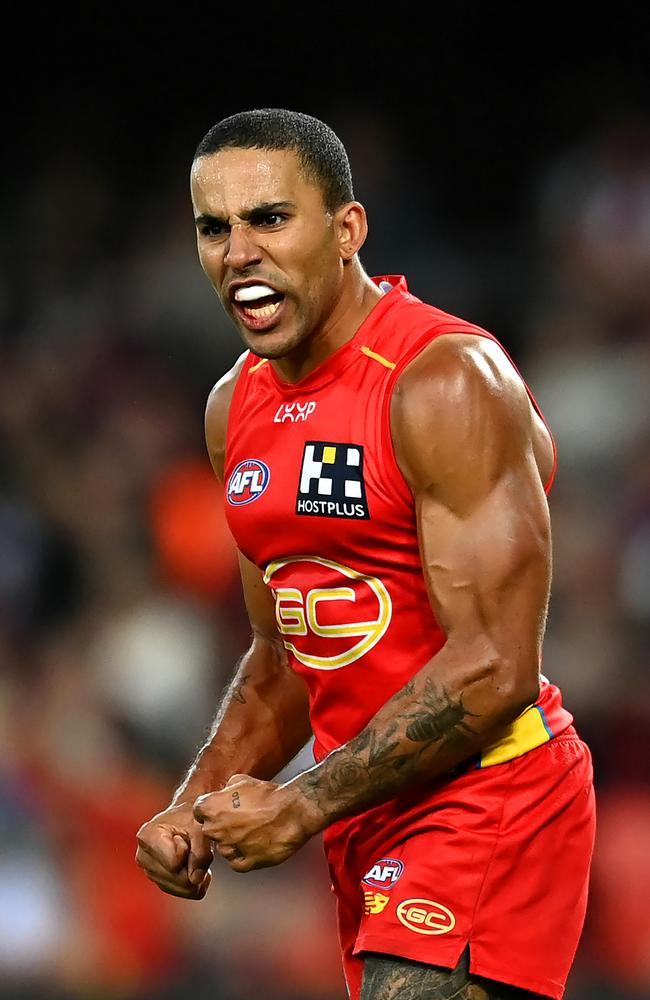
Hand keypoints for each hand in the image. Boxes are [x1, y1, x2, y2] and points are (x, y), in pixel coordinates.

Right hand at [135, 801, 213, 898]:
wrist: (186, 816)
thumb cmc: (191, 817)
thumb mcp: (199, 826)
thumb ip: (200, 851)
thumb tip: (195, 879)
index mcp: (147, 837)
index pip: (174, 862)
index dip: (187, 850)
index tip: (184, 835)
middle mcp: (143, 857)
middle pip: (177, 879)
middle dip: (194, 866)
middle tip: (194, 846)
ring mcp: (149, 871)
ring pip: (182, 888)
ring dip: (195, 874)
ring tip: (194, 854)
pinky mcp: (159, 881)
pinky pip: (184, 892)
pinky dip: (194, 882)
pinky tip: (195, 866)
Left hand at [193, 774, 322, 872]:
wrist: (293, 811)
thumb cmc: (269, 795)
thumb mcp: (242, 780)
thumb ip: (224, 791)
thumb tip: (222, 795)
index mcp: (211, 807)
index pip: (199, 812)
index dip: (212, 810)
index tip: (223, 810)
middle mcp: (215, 829)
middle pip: (210, 831)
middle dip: (222, 826)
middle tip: (242, 820)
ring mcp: (228, 848)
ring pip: (224, 848)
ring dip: (234, 842)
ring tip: (254, 832)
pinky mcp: (243, 863)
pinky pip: (237, 862)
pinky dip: (245, 856)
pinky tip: (257, 844)